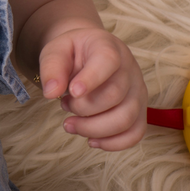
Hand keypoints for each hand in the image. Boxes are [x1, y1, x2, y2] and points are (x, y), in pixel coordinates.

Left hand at [37, 26, 145, 150]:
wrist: (87, 54)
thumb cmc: (72, 53)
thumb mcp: (56, 50)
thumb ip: (51, 67)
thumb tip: (50, 93)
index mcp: (107, 47)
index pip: (107, 61)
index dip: (91, 79)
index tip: (72, 92)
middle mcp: (129, 69)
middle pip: (114, 95)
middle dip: (83, 108)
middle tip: (64, 105)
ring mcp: (137, 91)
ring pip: (126, 119)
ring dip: (94, 128)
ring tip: (70, 124)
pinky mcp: (139, 111)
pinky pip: (135, 133)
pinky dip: (113, 143)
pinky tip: (91, 140)